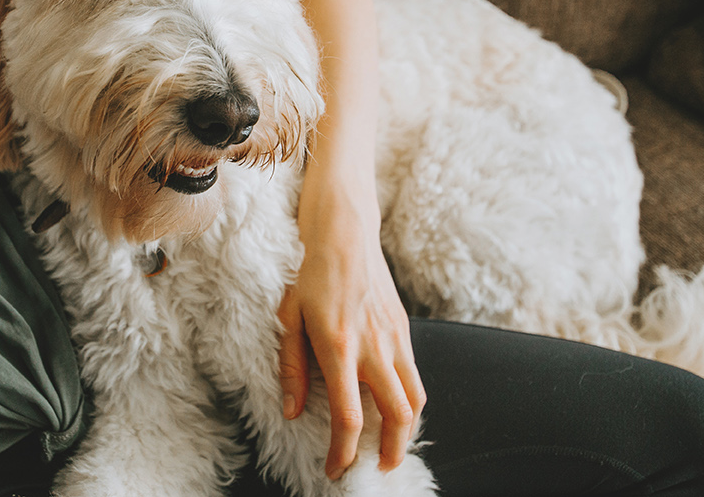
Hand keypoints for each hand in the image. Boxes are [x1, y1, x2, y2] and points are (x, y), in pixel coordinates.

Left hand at [276, 176, 425, 479]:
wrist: (344, 234)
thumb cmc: (310, 274)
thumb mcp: (288, 319)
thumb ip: (292, 368)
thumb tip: (293, 411)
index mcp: (338, 346)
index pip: (348, 416)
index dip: (343, 452)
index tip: (335, 469)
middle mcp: (373, 346)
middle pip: (397, 415)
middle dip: (390, 451)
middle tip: (375, 468)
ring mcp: (394, 338)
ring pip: (415, 398)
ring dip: (406, 430)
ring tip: (391, 446)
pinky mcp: (404, 329)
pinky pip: (414, 375)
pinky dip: (409, 400)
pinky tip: (394, 407)